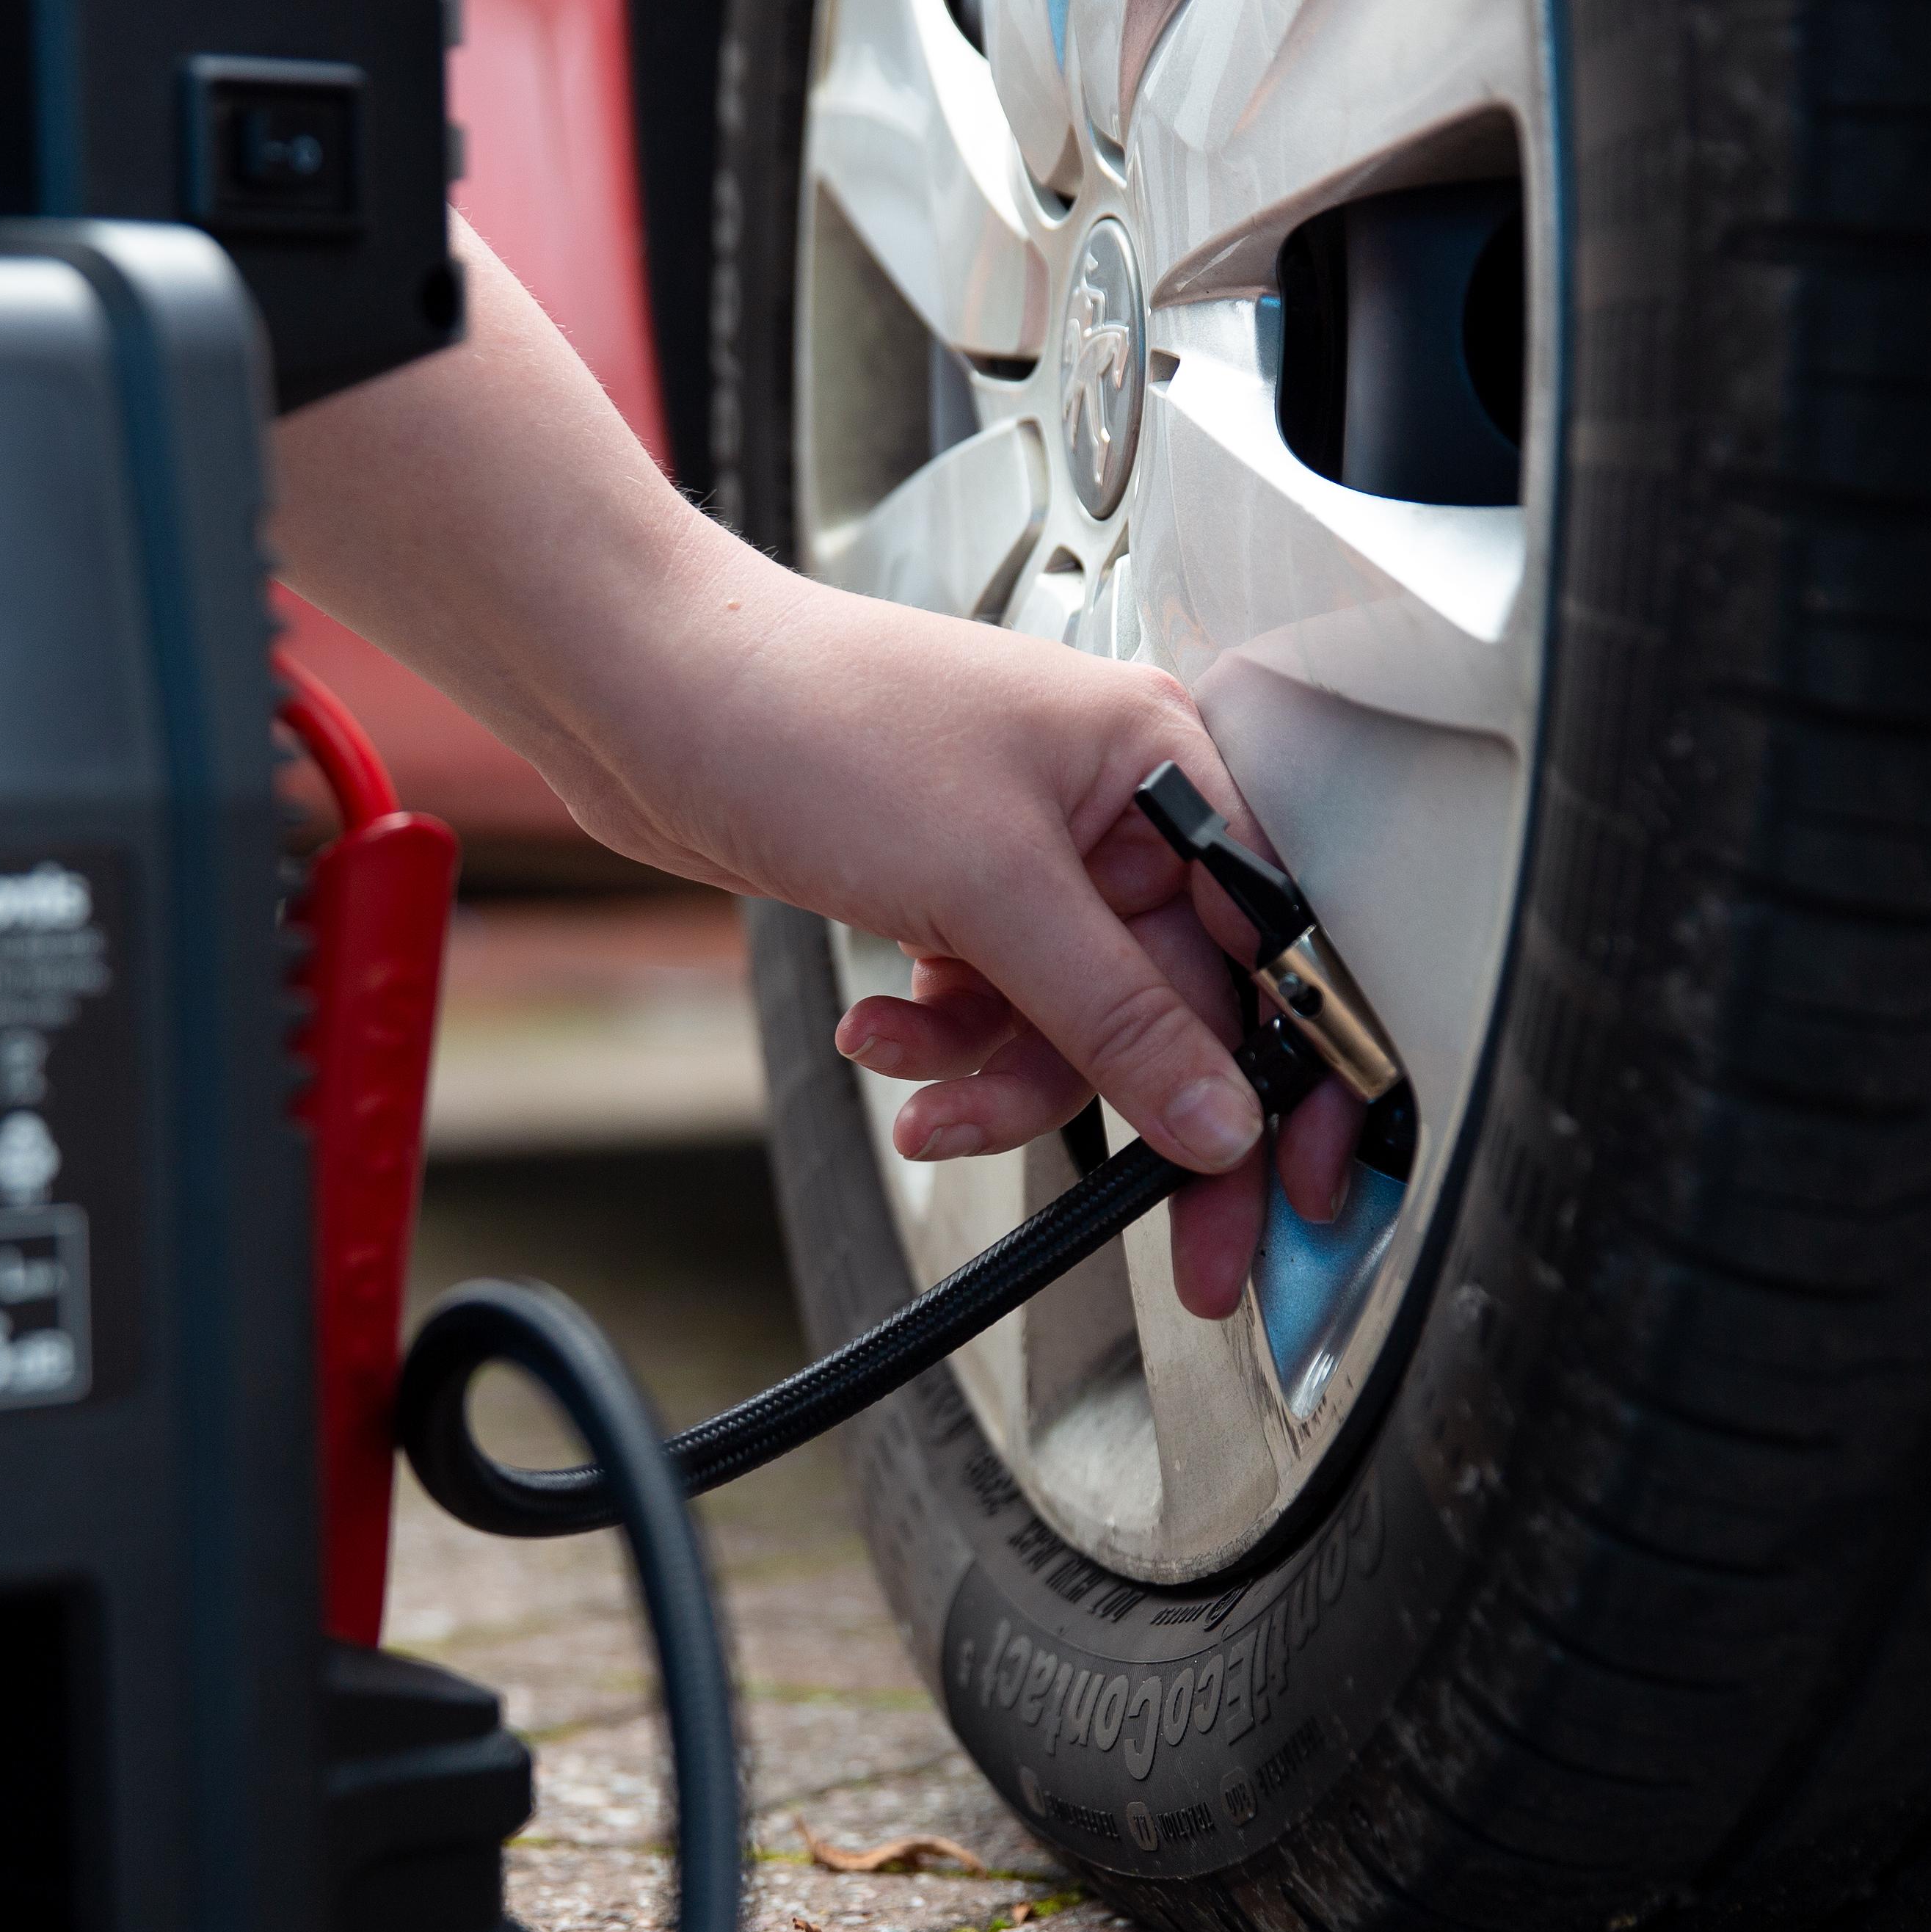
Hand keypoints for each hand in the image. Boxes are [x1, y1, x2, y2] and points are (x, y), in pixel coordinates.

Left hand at [553, 570, 1360, 1318]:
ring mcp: (1026, 860)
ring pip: (1071, 1031)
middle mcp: (1107, 812)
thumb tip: (1218, 1114)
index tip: (1284, 1186)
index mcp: (1158, 766)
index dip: (1284, 1076)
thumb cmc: (810, 714)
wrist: (645, 694)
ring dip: (995, 1080)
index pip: (1268, 947)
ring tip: (919, 1089)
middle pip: (1172, 1010)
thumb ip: (1119, 1015)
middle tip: (1153, 1237)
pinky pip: (991, 1015)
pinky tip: (880, 1030)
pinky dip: (939, 1045)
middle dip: (1123, 1107)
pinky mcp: (953, 899)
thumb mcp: (990, 885)